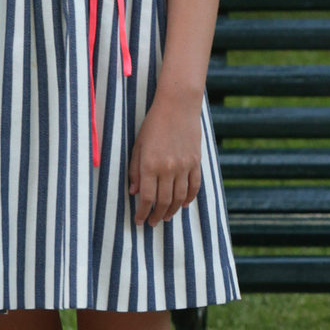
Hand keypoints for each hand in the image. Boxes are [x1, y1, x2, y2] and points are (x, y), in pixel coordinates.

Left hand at [128, 92, 201, 226]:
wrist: (178, 107)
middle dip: (156, 215)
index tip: (139, 221)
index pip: (146, 197)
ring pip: (179, 197)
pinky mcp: (196, 162)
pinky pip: (194, 186)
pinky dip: (189, 198)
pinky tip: (183, 205)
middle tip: (152, 223)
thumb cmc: (153, 124)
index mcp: (150, 165)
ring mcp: (184, 166)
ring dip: (172, 211)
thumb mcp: (138, 146)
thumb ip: (135, 170)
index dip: (142, 213)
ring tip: (165, 217)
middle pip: (163, 201)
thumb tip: (134, 192)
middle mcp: (168, 169)